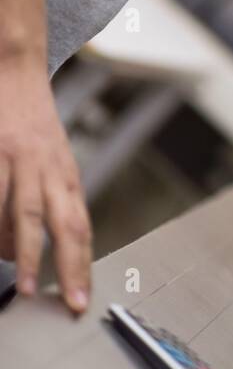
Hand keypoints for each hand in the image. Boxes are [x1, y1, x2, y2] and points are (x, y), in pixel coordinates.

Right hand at [0, 56, 91, 312]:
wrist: (15, 67)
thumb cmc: (30, 121)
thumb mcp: (49, 159)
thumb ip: (45, 201)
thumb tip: (26, 250)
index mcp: (66, 172)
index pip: (80, 225)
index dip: (81, 264)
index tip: (79, 300)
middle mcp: (48, 167)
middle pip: (61, 223)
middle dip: (63, 266)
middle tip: (62, 300)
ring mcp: (19, 158)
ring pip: (24, 212)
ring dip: (23, 251)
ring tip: (21, 284)